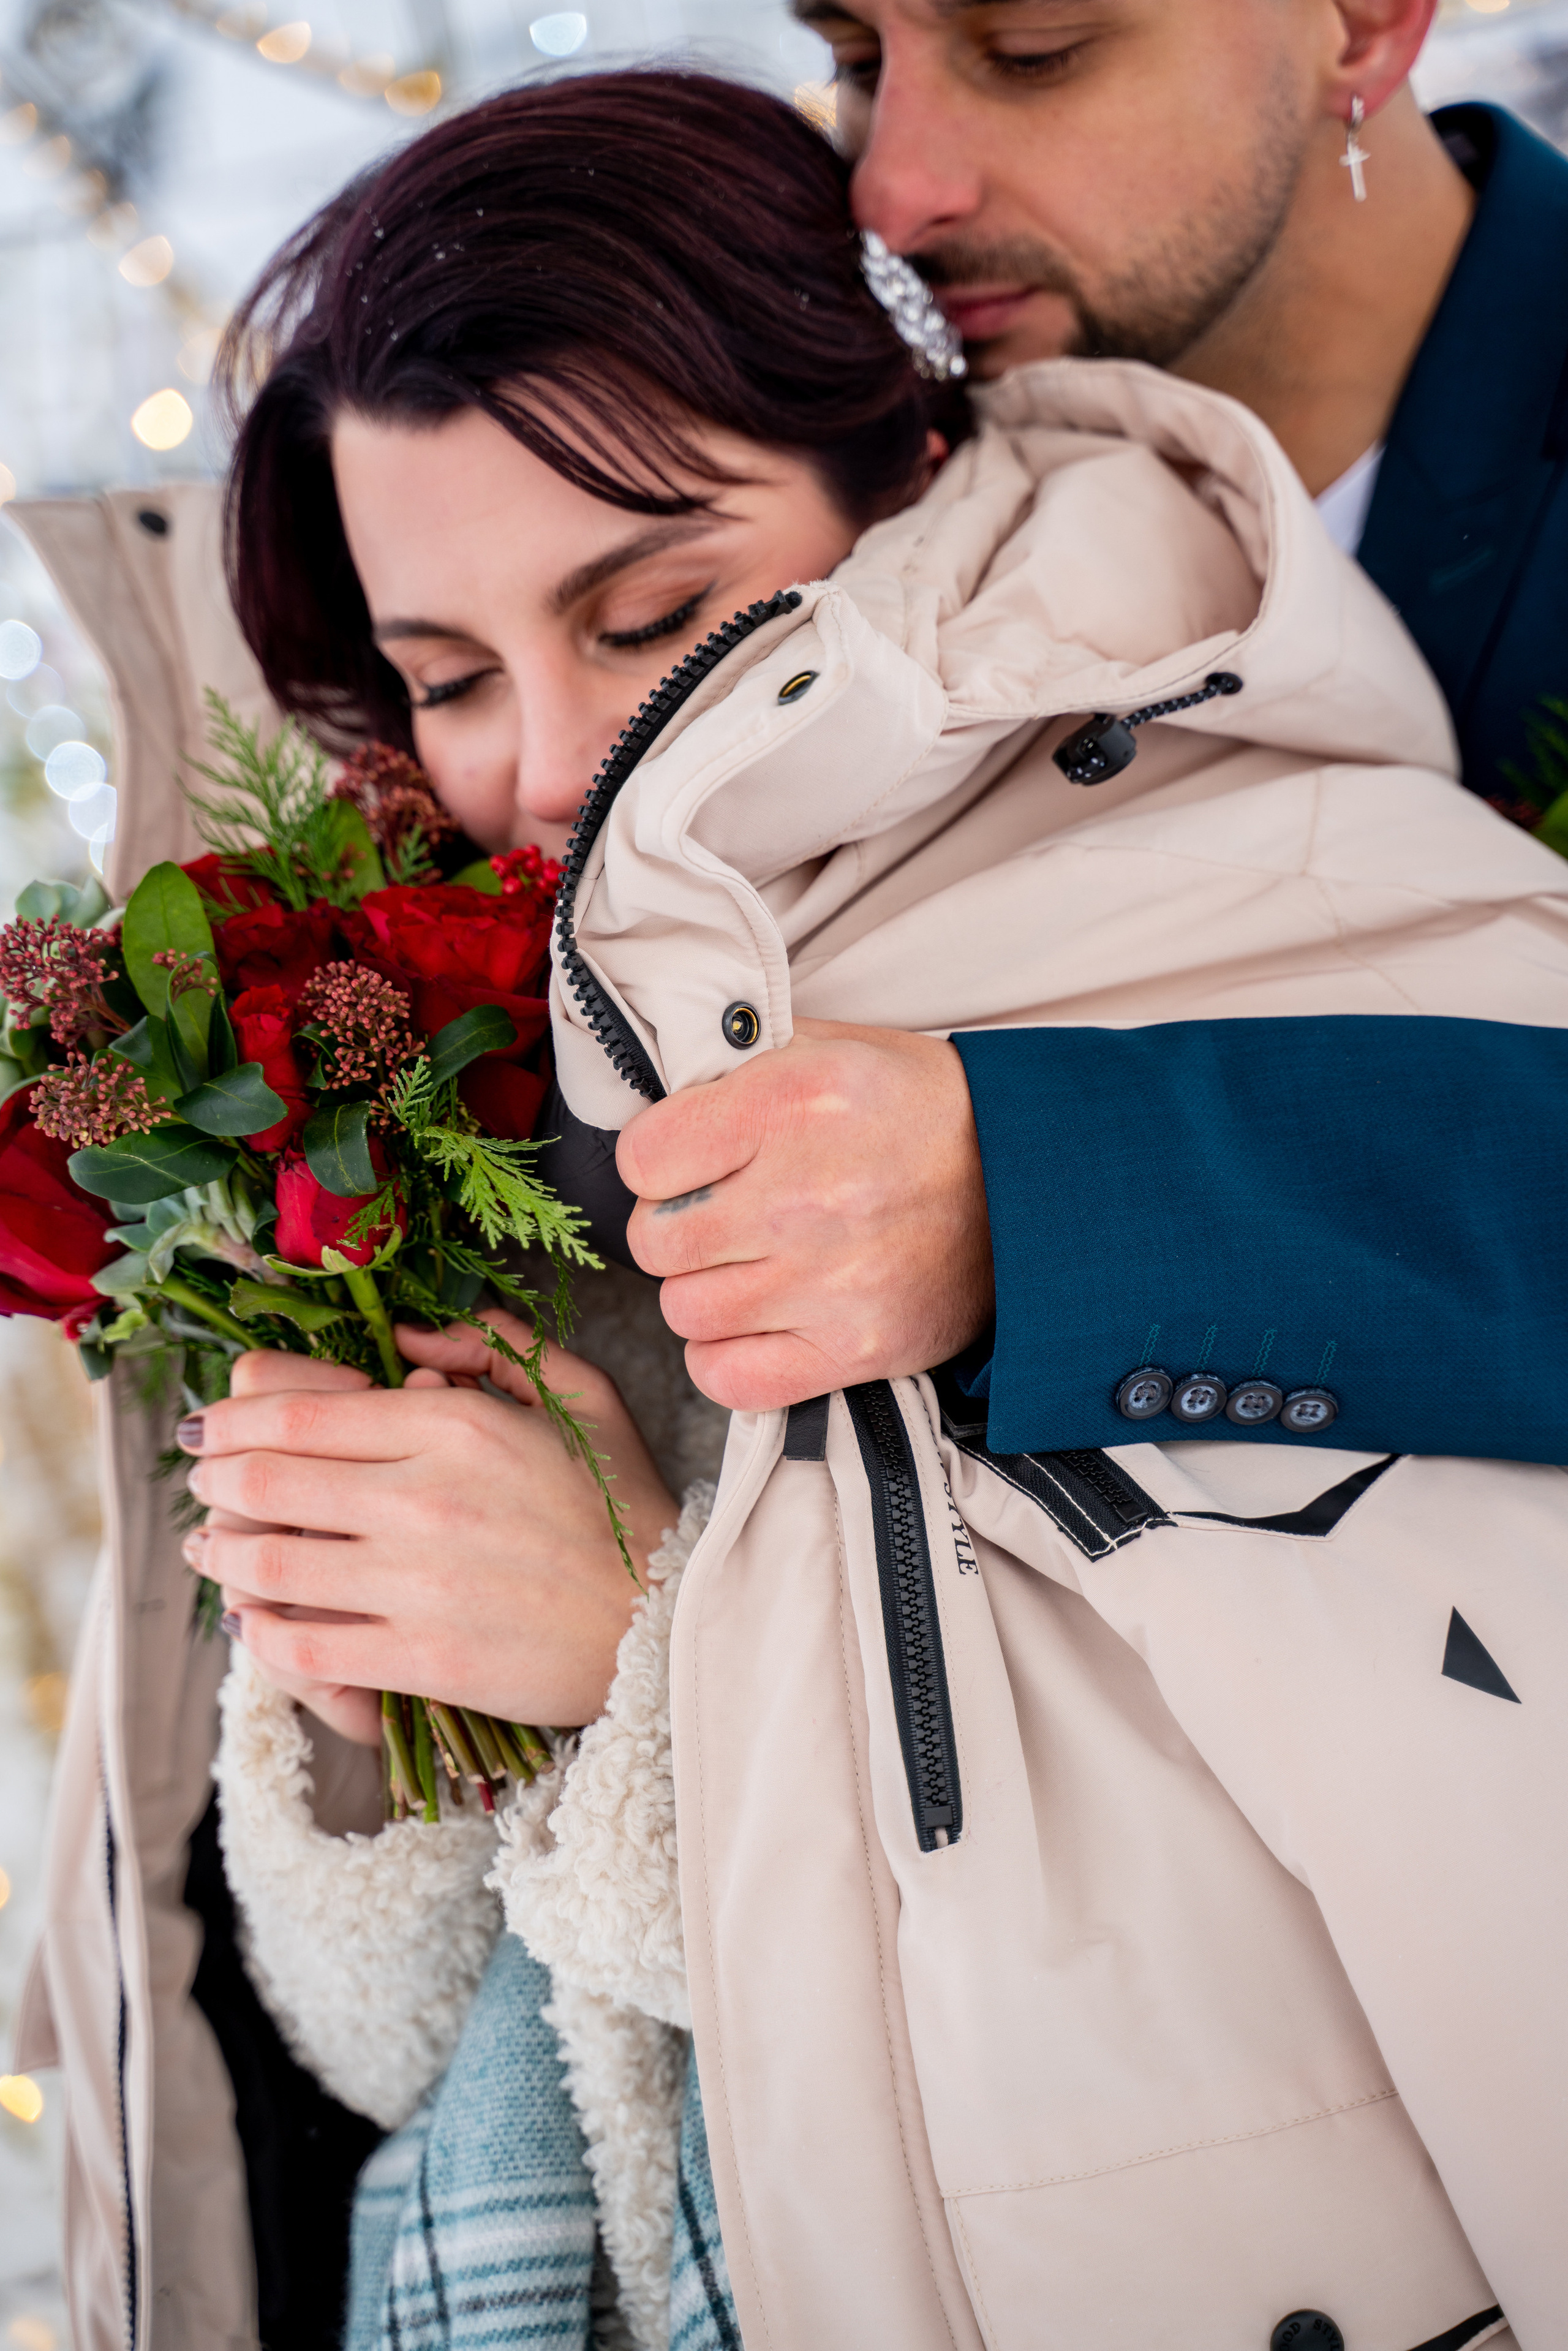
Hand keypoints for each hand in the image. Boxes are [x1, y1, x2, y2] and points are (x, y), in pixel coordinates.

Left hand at [184, 1313, 676, 1734]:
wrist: (670, 1619)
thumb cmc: (621, 1503)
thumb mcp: (578, 1395)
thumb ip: (494, 1346)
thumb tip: (406, 1336)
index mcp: (456, 1424)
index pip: (297, 1412)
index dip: (232, 1418)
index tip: (208, 1427)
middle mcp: (425, 1497)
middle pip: (267, 1479)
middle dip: (215, 1480)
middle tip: (204, 1484)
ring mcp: (419, 1583)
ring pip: (270, 1562)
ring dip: (221, 1554)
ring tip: (211, 1549)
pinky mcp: (424, 1660)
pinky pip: (305, 1646)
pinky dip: (260, 1633)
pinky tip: (252, 1619)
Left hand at [618, 1017, 993, 1411]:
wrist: (1028, 1178)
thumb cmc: (917, 1109)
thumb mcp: (828, 1048)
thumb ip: (733, 1065)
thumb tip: (651, 1093)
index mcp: (793, 1103)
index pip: (643, 1157)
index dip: (657, 1161)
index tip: (688, 1161)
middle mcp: (806, 1196)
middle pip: (657, 1241)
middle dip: (676, 1228)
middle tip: (719, 1215)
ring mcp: (831, 1281)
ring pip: (685, 1311)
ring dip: (704, 1291)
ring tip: (748, 1264)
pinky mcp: (856, 1348)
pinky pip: (730, 1378)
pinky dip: (727, 1358)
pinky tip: (757, 1322)